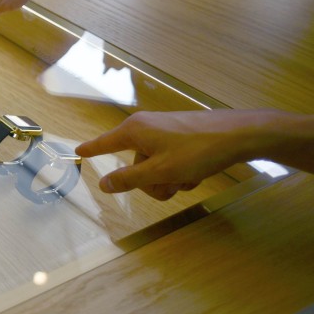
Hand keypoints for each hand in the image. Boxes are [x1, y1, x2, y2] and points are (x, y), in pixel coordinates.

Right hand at [75, 109, 268, 200]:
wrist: (236, 135)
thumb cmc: (194, 152)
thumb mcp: (159, 171)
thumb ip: (128, 179)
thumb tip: (102, 183)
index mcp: (134, 131)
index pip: (104, 142)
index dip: (91, 149)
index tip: (77, 151)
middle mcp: (145, 127)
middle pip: (135, 164)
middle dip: (150, 181)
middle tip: (170, 186)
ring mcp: (164, 131)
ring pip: (154, 165)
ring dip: (168, 179)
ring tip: (188, 179)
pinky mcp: (180, 135)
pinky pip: (169, 159)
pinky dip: (179, 171)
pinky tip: (196, 173)